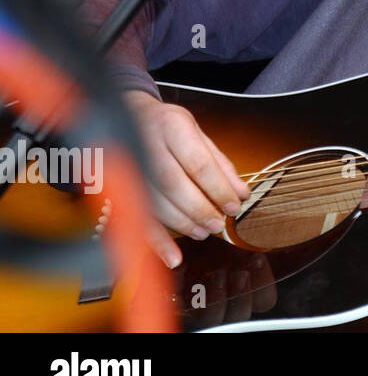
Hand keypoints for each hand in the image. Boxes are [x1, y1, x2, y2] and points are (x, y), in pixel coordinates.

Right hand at [121, 90, 249, 266]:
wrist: (126, 117)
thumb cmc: (168, 128)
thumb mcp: (198, 135)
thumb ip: (220, 164)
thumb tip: (242, 193)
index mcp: (172, 127)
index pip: (198, 163)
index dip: (218, 188)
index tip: (234, 205)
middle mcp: (146, 145)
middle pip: (175, 185)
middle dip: (201, 209)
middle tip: (219, 223)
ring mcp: (127, 167)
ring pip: (154, 203)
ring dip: (183, 223)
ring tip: (204, 231)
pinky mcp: (117, 189)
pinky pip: (135, 218)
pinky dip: (156, 242)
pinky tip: (173, 257)